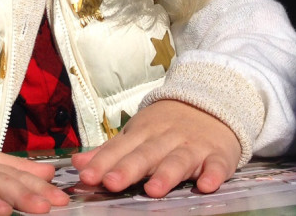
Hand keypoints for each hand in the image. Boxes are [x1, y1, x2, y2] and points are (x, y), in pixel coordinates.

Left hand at [71, 100, 241, 197]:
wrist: (209, 103)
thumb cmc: (165, 126)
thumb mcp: (135, 133)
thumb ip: (108, 152)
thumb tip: (77, 164)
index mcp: (141, 134)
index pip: (118, 149)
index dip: (102, 163)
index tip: (86, 177)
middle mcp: (164, 139)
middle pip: (144, 154)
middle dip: (127, 169)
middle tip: (111, 183)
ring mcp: (192, 146)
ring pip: (177, 160)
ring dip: (165, 175)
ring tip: (152, 190)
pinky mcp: (218, 155)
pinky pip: (217, 166)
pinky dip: (213, 175)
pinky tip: (206, 186)